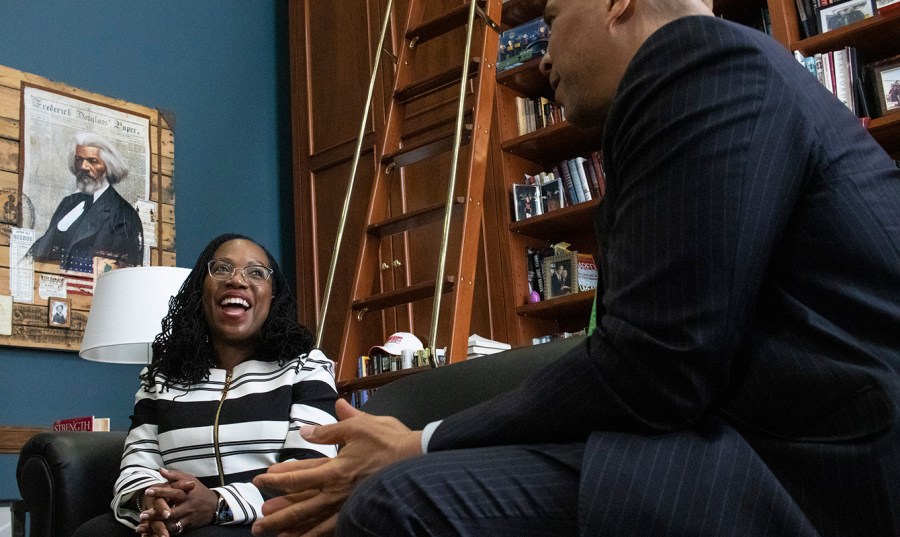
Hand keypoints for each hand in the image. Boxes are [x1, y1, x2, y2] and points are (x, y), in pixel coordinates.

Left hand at [135, 468, 217, 535]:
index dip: (161, 492)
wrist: (215, 506)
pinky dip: (163, 532)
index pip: (173, 492)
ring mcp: (187, 517)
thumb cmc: (199, 491)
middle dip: (156, 514)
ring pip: (171, 524)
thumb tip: (160, 470)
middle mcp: (187, 506)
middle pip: (171, 511)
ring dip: (157, 526)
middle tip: (142, 515)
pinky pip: (175, 531)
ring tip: (143, 527)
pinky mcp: (187, 526)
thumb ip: (174, 476)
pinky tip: (151, 534)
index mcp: (187, 493)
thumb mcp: (190, 479)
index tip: (148, 491)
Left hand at [251, 399, 423, 536]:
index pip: (300, 475)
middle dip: (278, 515)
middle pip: (301, 506)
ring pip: (315, 522)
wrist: (418, 460)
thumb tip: (307, 429)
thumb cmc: (390, 442)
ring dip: (293, 530)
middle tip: (258, 524)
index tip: (260, 481)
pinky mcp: (360, 511)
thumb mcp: (359, 427)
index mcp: (335, 468)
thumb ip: (332, 428)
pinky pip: (334, 528)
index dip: (278, 479)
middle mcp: (338, 491)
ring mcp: (349, 505)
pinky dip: (318, 535)